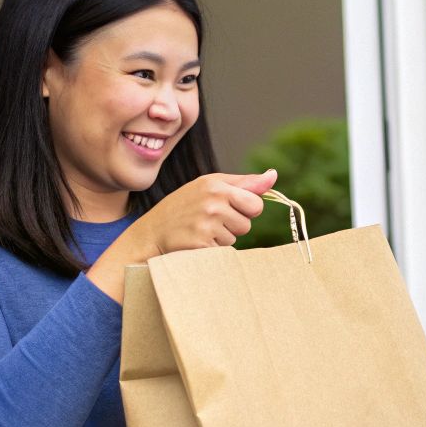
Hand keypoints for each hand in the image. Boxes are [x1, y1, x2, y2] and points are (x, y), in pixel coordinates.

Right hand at [86, 169, 276, 301]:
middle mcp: (212, 202)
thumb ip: (245, 183)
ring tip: (201, 230)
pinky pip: (224, 251)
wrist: (151, 232)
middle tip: (212, 220)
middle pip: (248, 223)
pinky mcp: (202, 244)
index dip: (246, 209)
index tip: (229, 208)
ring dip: (223, 237)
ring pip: (236, 238)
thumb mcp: (211, 186)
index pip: (256, 203)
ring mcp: (206, 224)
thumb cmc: (185, 207)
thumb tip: (273, 175)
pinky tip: (196, 241)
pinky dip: (213, 249)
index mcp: (216, 184)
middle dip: (235, 224)